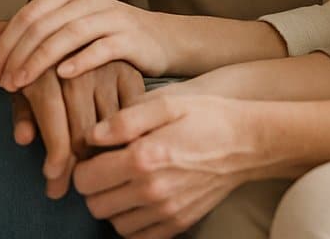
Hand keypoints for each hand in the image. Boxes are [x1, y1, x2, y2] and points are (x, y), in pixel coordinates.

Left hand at [0, 0, 171, 88]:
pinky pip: (102, 47)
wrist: (162, 41)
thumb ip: (28, 36)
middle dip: (16, 55)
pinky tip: (63, 77)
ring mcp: (110, 16)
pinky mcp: (131, 36)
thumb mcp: (65, 33)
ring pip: (68, 34)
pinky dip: (81, 60)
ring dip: (40, 59)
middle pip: (42, 24)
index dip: (4, 43)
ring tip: (20, 83)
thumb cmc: (105, 41)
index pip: (27, 15)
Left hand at [11, 62, 145, 198]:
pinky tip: (115, 156)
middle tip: (64, 190)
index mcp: (46, 65)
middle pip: (81, 124)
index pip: (52, 113)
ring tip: (90, 180)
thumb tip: (22, 139)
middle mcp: (77, 63)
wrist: (72, 35)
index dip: (53, 149)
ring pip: (107, 123)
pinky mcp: (128, 72)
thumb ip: (23, 112)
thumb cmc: (43, 70)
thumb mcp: (28, 86)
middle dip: (73, 164)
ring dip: (101, 156)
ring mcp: (105, 67)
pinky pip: (129, 113)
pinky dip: (124, 136)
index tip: (52, 178)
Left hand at [74, 93, 266, 238]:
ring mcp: (168, 211)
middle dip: (94, 187)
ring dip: (113, 206)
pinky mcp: (181, 222)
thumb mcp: (165, 103)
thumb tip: (91, 136)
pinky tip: (140, 199)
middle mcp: (153, 191)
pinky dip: (133, 222)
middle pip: (96, 206)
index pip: (86, 179)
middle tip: (106, 168)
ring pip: (115, 224)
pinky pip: (140, 237)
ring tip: (124, 183)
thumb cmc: (204, 116)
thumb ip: (124, 119)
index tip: (95, 154)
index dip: (83, 166)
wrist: (247, 143)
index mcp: (143, 158)